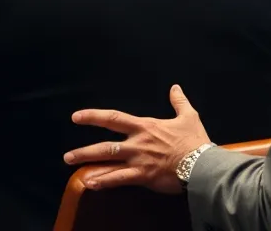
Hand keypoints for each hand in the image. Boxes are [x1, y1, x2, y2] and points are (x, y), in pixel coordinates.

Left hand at [64, 85, 209, 193]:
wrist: (202, 163)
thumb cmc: (195, 141)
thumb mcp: (188, 116)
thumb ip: (179, 101)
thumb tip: (175, 87)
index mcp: (144, 127)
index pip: (113, 118)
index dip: (93, 116)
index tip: (76, 117)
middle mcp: (137, 142)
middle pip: (105, 145)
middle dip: (85, 150)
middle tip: (68, 156)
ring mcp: (138, 160)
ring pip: (109, 162)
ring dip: (89, 166)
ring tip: (74, 169)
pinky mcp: (143, 176)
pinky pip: (120, 179)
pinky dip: (104, 182)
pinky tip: (91, 184)